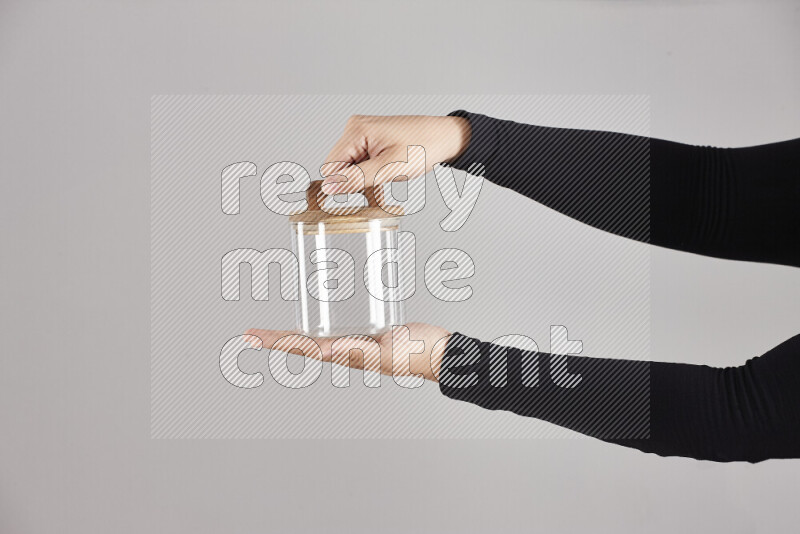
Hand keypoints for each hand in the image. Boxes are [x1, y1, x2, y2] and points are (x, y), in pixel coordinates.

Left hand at [244, 323, 450, 381]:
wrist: (442, 353)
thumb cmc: (417, 355)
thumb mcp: (385, 352)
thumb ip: (356, 350)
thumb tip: (322, 351)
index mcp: (345, 355)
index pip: (301, 348)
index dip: (275, 342)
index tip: (250, 337)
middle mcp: (346, 349)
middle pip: (303, 343)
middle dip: (276, 339)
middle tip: (249, 333)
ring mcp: (356, 342)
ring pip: (318, 337)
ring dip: (294, 335)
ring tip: (274, 332)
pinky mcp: (370, 331)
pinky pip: (340, 327)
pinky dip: (323, 321)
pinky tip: (322, 315)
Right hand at [321, 115, 470, 193]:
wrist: (445, 138)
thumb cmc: (424, 147)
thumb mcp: (388, 168)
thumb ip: (356, 179)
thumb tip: (330, 187)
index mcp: (356, 131)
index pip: (331, 165)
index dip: (341, 183)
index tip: (356, 195)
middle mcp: (356, 129)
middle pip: (339, 166)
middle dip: (355, 181)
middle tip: (379, 185)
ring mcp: (364, 134)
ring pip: (351, 166)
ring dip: (365, 179)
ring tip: (387, 178)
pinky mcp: (372, 141)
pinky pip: (361, 162)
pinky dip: (371, 174)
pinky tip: (386, 176)